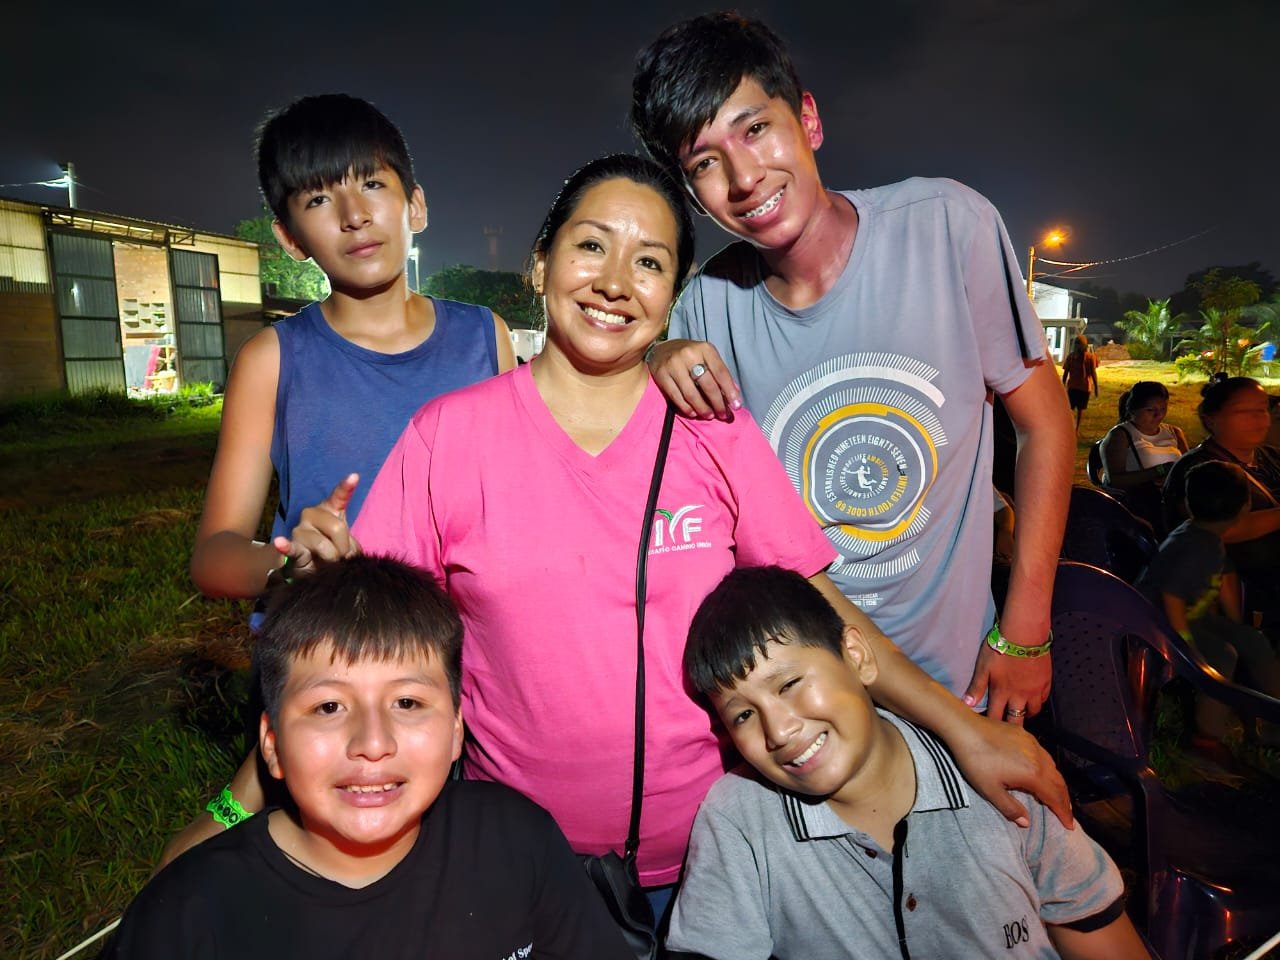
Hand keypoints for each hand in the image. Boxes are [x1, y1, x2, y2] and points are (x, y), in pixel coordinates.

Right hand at [273, 473, 361, 574]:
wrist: (313, 568)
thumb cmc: (332, 550)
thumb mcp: (347, 544)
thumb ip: (351, 544)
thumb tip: (346, 552)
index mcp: (329, 509)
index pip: (338, 496)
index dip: (346, 486)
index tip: (354, 476)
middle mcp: (312, 514)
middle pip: (337, 527)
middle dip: (344, 547)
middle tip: (341, 555)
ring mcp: (300, 530)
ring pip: (323, 544)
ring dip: (332, 558)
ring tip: (329, 561)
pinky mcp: (292, 547)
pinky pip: (291, 547)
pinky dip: (285, 546)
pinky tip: (279, 542)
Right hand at [647, 339, 741, 420]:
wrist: (660, 350)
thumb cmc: (689, 356)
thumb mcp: (706, 357)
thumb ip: (719, 372)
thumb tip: (734, 395)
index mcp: (705, 348)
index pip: (721, 372)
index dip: (730, 391)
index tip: (736, 406)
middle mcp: (689, 355)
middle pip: (708, 385)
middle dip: (718, 403)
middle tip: (723, 415)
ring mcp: (674, 365)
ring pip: (692, 394)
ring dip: (703, 409)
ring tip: (709, 415)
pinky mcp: (662, 376)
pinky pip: (677, 397)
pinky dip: (687, 408)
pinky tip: (694, 413)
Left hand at [952, 710, 1072, 829]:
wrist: (965, 728)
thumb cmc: (976, 762)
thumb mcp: (989, 790)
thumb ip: (1010, 808)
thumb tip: (1027, 822)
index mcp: (1033, 774)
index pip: (1055, 796)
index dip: (1063, 812)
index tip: (1070, 826)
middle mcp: (1039, 758)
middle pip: (1059, 782)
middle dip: (1064, 800)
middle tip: (1067, 814)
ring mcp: (1033, 744)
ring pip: (1053, 767)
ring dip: (1058, 783)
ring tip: (1057, 795)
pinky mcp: (1025, 734)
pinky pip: (1043, 755)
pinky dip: (1048, 768)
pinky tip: (1042, 772)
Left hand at [963, 644, 1051, 726]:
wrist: (1024, 635)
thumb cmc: (1000, 649)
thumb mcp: (983, 667)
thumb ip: (976, 687)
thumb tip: (966, 704)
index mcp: (1001, 693)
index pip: (996, 717)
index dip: (992, 726)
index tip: (989, 731)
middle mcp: (1019, 696)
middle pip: (1016, 720)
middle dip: (1011, 727)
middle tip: (1006, 730)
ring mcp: (1034, 691)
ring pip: (1033, 712)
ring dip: (1025, 715)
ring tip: (1019, 714)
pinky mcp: (1046, 683)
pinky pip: (1044, 699)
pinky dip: (1038, 702)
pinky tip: (1033, 700)